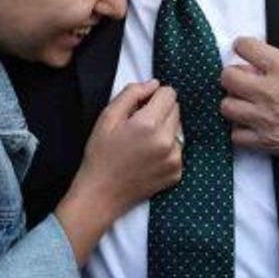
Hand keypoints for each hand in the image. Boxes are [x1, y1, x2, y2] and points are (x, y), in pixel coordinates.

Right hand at [56, 80, 182, 264]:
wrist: (101, 194)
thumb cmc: (100, 154)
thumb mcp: (107, 117)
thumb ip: (132, 93)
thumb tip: (154, 84)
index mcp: (150, 124)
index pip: (169, 93)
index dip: (154, 96)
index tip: (141, 106)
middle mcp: (167, 141)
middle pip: (176, 110)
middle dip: (160, 111)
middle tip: (138, 125)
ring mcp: (174, 159)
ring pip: (178, 129)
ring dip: (164, 130)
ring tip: (142, 143)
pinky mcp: (177, 173)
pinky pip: (178, 149)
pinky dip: (167, 149)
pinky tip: (148, 157)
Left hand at [220, 37, 278, 176]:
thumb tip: (267, 57)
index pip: (244, 47)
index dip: (244, 46)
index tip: (247, 50)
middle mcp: (270, 92)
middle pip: (227, 77)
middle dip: (234, 74)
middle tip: (245, 78)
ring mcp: (266, 119)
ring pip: (226, 106)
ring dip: (235, 102)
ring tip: (248, 102)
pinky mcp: (267, 142)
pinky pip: (236, 135)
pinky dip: (241, 130)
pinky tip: (253, 124)